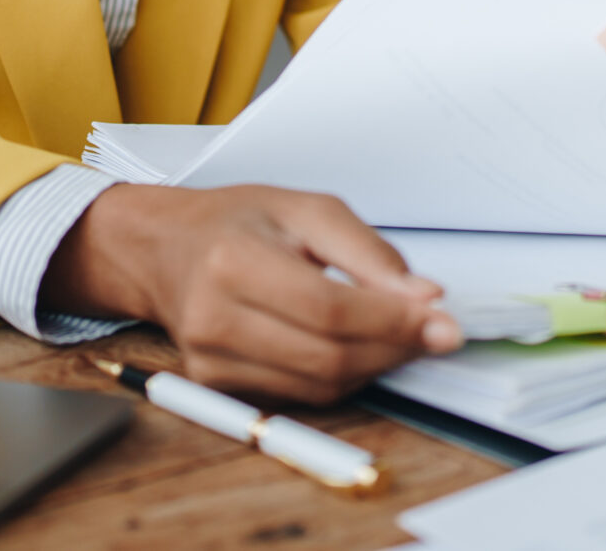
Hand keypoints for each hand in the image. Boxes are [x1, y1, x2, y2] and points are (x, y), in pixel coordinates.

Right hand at [41, 183, 460, 403]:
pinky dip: (339, 376)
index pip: (329, 311)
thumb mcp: (307, 209)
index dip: (393, 322)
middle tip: (437, 332)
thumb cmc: (236, 222)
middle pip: (327, 357)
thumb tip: (424, 300)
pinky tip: (354, 347)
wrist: (162, 249)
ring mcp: (209, 361)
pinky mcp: (215, 386)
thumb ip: (368, 253)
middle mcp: (214, 319)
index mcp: (233, 262)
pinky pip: (299, 395)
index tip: (443, 322)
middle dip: (394, 349)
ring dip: (373, 366)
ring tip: (398, 336)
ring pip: (319, 386)